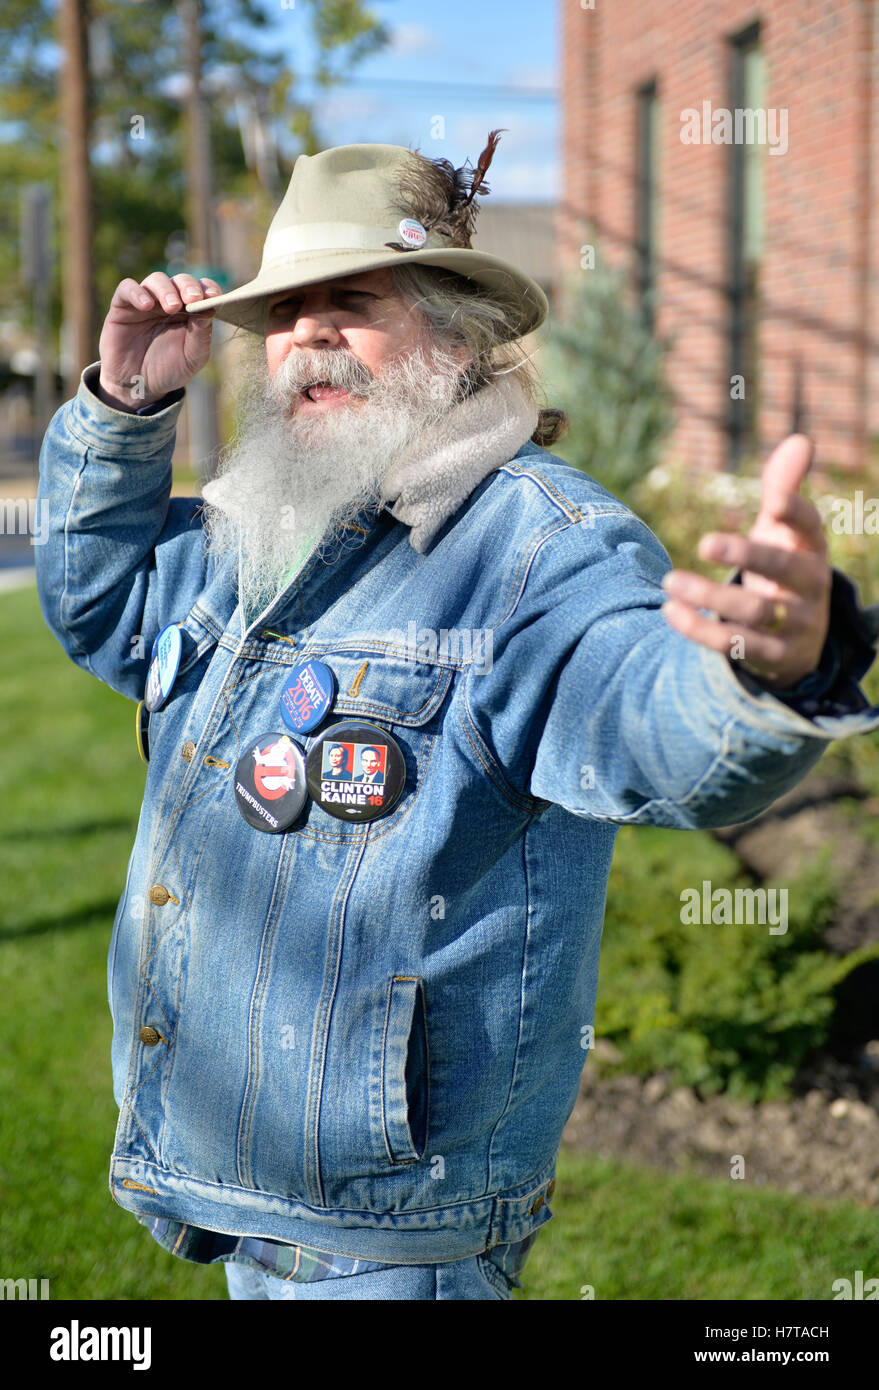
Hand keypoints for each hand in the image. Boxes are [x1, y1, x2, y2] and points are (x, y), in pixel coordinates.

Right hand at [97, 270, 223, 411]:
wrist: (140, 386)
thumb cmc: (170, 370)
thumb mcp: (192, 358)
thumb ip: (202, 335)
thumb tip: (211, 309)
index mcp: (190, 311)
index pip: (201, 290)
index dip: (208, 288)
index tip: (214, 296)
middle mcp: (169, 301)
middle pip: (180, 280)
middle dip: (188, 286)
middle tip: (193, 299)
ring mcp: (146, 302)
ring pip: (156, 280)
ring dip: (166, 290)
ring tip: (172, 307)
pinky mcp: (122, 306)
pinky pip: (127, 288)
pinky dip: (137, 292)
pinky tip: (146, 306)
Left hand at [660, 434, 831, 689]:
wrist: (798, 640)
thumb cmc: (785, 568)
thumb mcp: (784, 531)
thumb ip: (784, 486)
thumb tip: (799, 439)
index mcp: (811, 548)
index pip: (810, 526)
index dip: (795, 512)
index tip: (773, 500)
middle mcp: (809, 585)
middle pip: (784, 569)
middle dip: (747, 555)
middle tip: (704, 542)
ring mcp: (794, 624)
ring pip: (754, 611)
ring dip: (710, 596)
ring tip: (670, 581)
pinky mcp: (771, 656)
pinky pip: (735, 645)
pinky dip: (700, 629)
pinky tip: (670, 610)